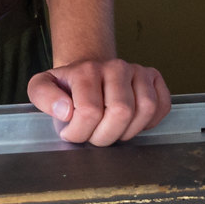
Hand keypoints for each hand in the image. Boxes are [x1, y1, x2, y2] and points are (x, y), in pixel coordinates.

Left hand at [27, 58, 170, 145]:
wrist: (88, 74)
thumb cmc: (67, 88)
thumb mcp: (42, 87)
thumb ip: (43, 96)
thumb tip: (65, 110)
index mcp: (86, 69)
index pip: (89, 111)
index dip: (80, 132)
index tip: (72, 133)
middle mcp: (116, 66)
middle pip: (121, 112)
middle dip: (105, 136)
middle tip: (93, 137)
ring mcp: (138, 71)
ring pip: (145, 109)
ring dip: (128, 131)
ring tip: (111, 131)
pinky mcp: (154, 78)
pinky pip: (162, 105)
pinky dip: (150, 122)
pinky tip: (132, 123)